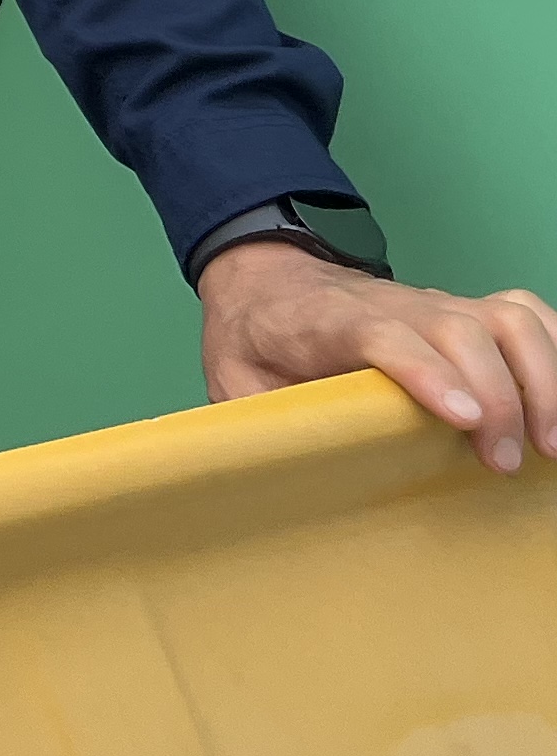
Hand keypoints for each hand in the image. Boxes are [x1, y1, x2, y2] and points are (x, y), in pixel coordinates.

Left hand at [198, 241, 556, 474]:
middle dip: (496, 394)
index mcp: (326, 321)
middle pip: (458, 328)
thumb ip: (252, 420)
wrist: (267, 281)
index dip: (427, 371)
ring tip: (549, 447)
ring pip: (506, 318)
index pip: (383, 331)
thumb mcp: (232, 378)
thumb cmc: (257, 339)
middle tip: (500, 464)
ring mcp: (435, 305)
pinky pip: (527, 317)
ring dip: (543, 378)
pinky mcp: (465, 313)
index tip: (464, 421)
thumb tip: (271, 473)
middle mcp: (392, 304)